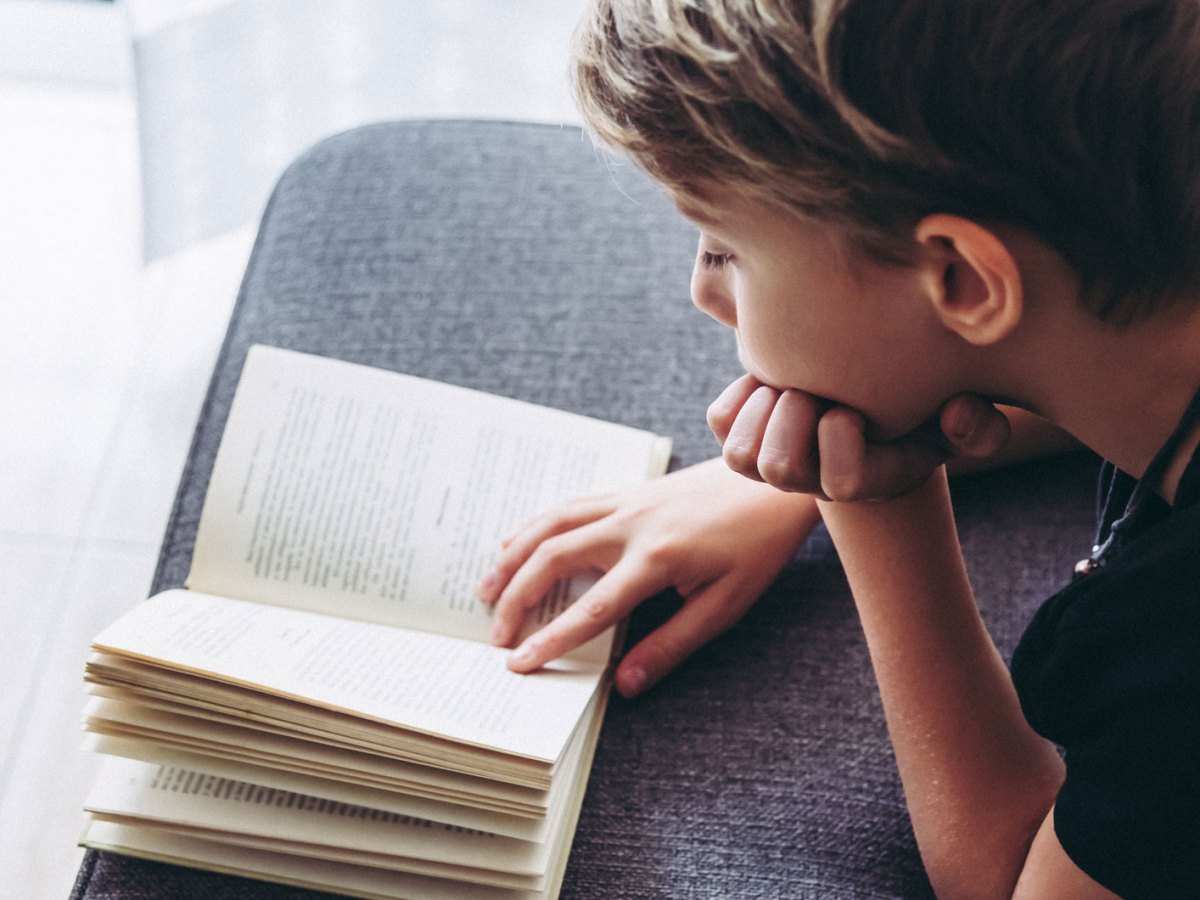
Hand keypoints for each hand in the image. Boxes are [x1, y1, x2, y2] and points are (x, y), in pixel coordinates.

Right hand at [477, 457, 819, 696]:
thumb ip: (672, 643)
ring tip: (484, 589)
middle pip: (553, 559)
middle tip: (495, 636)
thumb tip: (627, 684)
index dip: (550, 640)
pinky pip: (568, 506)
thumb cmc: (756, 545)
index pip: (591, 609)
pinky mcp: (627, 491)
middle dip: (516, 599)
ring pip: (551, 525)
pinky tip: (519, 542)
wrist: (771, 479)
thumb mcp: (725, 604)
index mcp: (657, 559)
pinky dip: (535, 526)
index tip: (519, 664)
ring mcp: (625, 502)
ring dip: (513, 557)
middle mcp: (631, 525)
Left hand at [708, 374, 1011, 500]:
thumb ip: (978, 424)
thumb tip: (958, 415)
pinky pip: (721, 419)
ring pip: (742, 453)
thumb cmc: (915, 408)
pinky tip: (771, 376)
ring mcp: (768, 461)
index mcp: (861, 479)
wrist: (861, 400)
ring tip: (791, 381)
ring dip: (765, 407)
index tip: (855, 406)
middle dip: (797, 413)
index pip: (841, 481)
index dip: (842, 434)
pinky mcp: (737, 434)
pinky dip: (741, 392)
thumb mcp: (958, 417)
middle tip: (816, 384)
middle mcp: (809, 479)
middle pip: (780, 468)